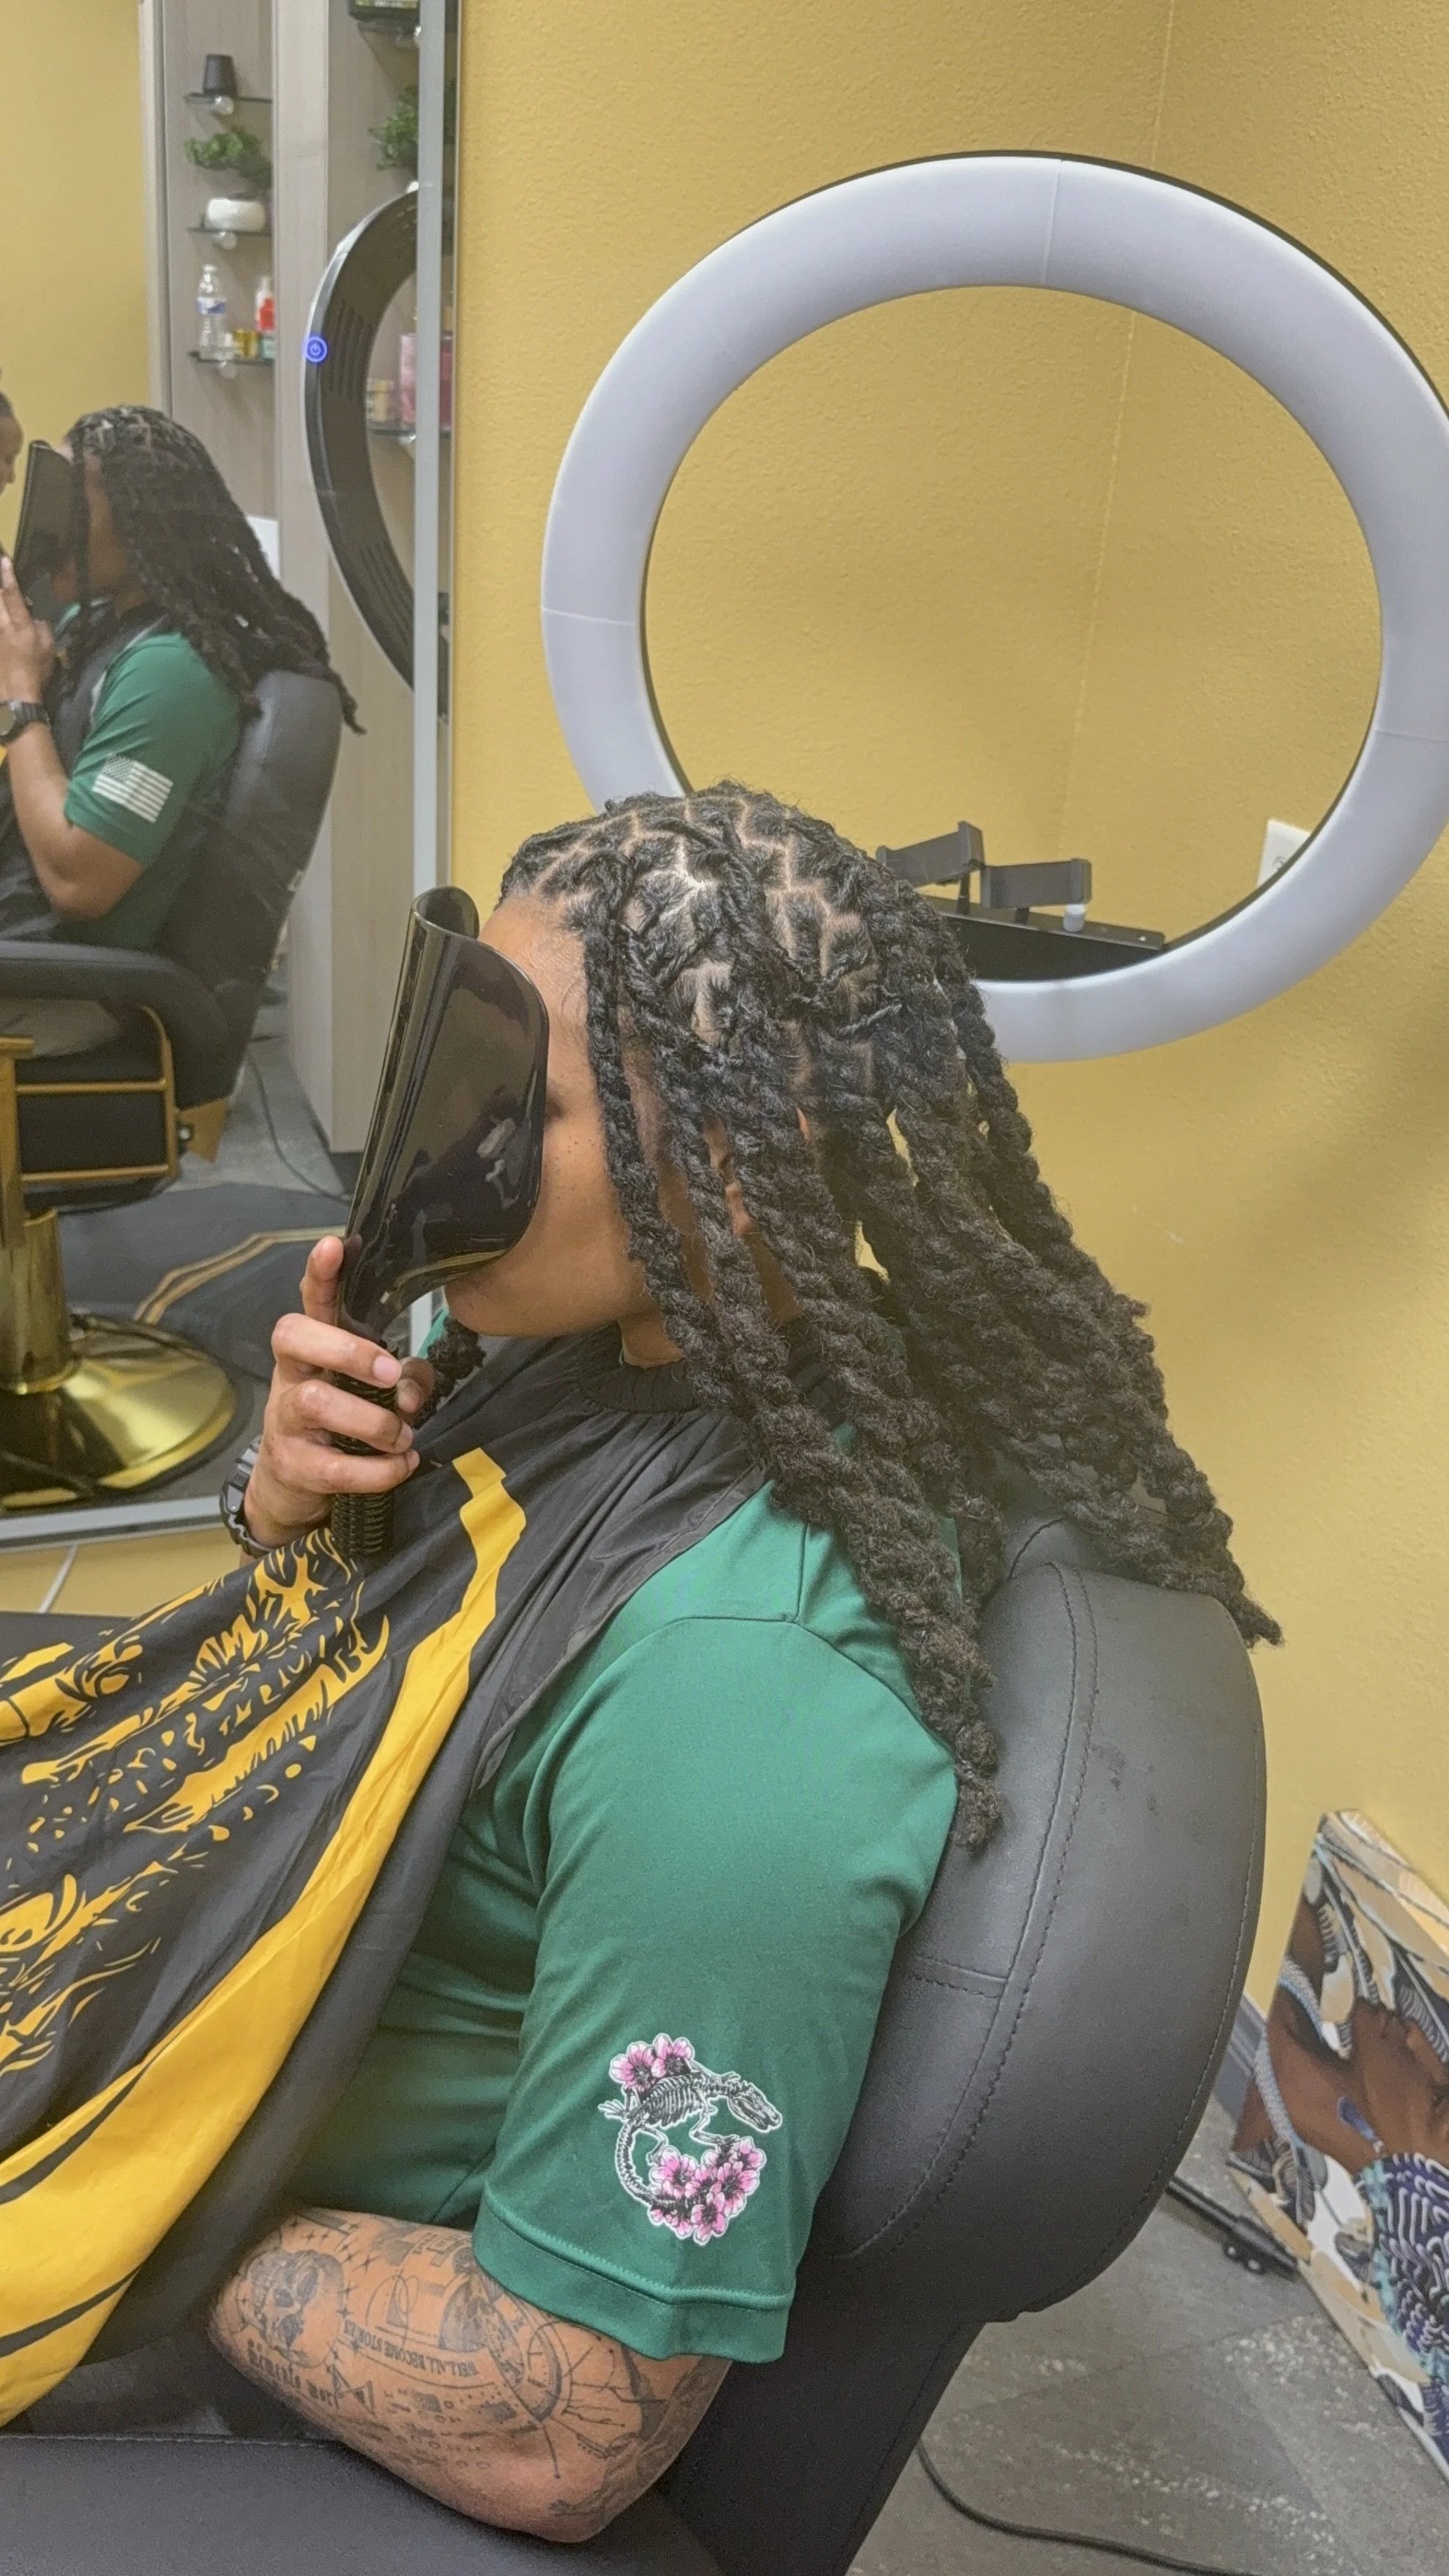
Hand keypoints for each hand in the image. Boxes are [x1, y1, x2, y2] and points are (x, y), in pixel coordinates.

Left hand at [0, 557, 55, 700]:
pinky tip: (4, 628)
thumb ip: (43, 629)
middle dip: (0, 589)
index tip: (4, 560)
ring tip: (6, 612)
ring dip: (0, 606)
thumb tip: (35, 618)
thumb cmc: (36, 673)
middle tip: (3, 581)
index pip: (13, 595)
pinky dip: (1, 625)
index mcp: (21, 626)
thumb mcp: (49, 649)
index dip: (8, 577)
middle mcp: (3, 626)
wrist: (16, 696)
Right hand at [245, 1235, 433, 1547]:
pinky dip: (379, 1471)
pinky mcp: (295, 1467)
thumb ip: (404, 1380)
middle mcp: (291, 1376)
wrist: (292, 1485)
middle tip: (390, 1373)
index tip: (334, 1246)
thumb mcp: (373, 1394)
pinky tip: (402, 1466)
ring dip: (374, 1422)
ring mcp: (285, 1422)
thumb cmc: (338, 1424)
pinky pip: (336, 1468)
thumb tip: (412, 1389)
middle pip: (294, 1338)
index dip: (320, 1275)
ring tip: (403, 1436)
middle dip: (347, 1350)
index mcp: (312, 1350)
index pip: (310, 1302)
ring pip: (316, 1402)